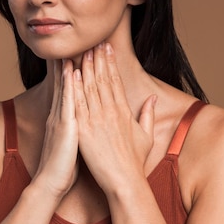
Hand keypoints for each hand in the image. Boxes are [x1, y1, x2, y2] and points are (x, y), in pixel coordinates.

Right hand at [33, 59, 78, 198]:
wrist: (51, 184)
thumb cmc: (63, 167)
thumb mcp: (71, 143)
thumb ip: (75, 128)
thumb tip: (82, 120)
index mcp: (64, 118)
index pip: (69, 89)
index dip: (74, 70)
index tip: (80, 52)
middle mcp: (59, 114)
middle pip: (66, 83)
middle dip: (72, 62)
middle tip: (78, 42)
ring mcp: (60, 119)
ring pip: (66, 88)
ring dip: (70, 67)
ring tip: (75, 47)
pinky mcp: (64, 127)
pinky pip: (67, 102)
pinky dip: (69, 86)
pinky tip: (71, 71)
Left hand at [73, 43, 156, 193]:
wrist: (125, 182)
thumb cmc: (134, 162)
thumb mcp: (146, 136)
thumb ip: (147, 115)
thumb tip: (151, 99)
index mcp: (123, 112)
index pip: (115, 81)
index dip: (111, 63)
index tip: (107, 48)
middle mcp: (111, 112)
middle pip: (103, 79)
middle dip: (98, 58)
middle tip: (93, 41)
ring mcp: (97, 121)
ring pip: (90, 88)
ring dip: (86, 67)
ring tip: (83, 50)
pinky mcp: (85, 131)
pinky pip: (78, 105)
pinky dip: (75, 88)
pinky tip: (72, 74)